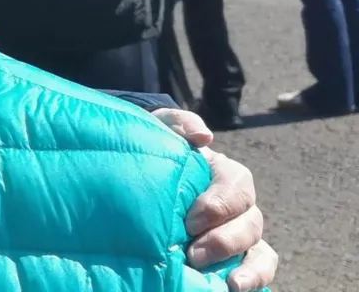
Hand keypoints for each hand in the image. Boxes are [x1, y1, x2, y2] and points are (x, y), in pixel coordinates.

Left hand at [152, 110, 277, 290]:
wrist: (140, 173)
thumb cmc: (156, 150)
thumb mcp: (160, 129)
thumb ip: (179, 123)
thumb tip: (203, 137)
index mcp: (224, 174)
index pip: (237, 185)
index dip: (220, 204)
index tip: (190, 220)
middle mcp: (237, 206)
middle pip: (251, 222)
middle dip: (225, 241)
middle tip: (193, 254)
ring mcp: (239, 232)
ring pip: (259, 249)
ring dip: (248, 267)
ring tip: (230, 283)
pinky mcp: (233, 257)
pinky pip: (258, 268)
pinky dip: (254, 279)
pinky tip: (234, 288)